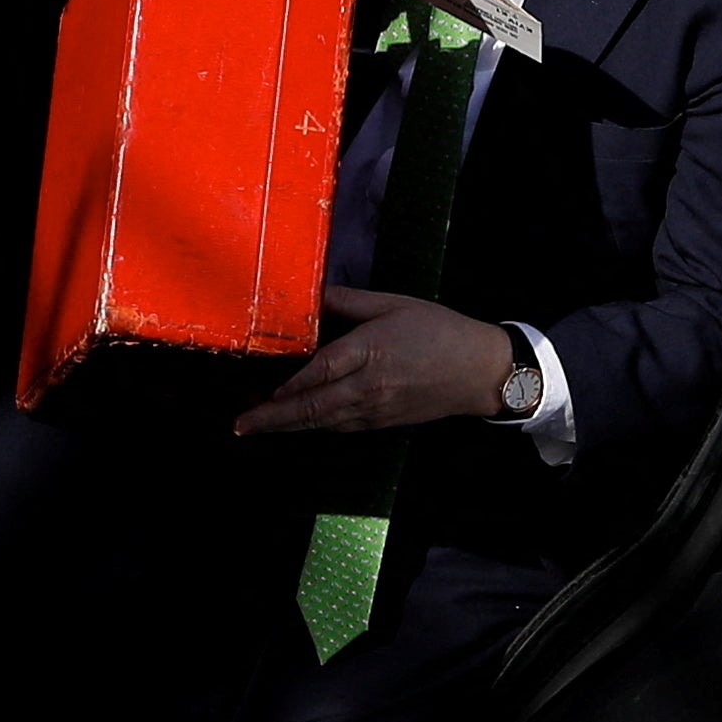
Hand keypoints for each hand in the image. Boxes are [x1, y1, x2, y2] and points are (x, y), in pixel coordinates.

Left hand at [233, 285, 510, 434]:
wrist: (480, 371)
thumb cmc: (439, 331)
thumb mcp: (394, 304)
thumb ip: (350, 302)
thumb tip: (314, 295)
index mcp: (370, 352)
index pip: (319, 371)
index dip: (288, 384)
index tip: (261, 389)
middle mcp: (368, 387)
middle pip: (312, 407)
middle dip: (272, 418)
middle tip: (241, 425)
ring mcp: (375, 410)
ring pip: (323, 422)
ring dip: (289, 426)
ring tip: (259, 425)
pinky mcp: (382, 422)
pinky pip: (341, 426)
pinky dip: (316, 425)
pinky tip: (300, 421)